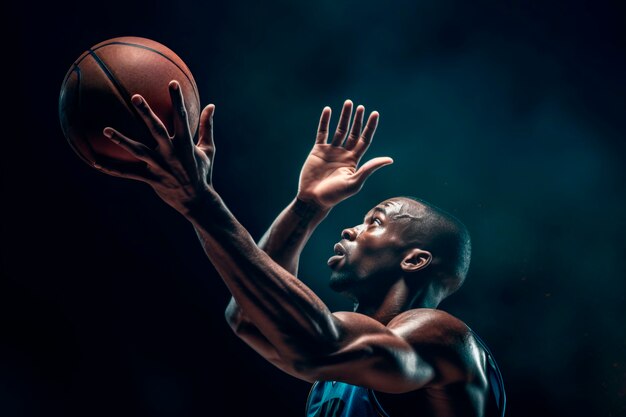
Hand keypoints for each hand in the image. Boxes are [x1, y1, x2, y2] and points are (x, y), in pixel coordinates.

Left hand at [93, 80, 216, 214]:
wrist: (197, 201)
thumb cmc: (203, 172)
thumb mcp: (208, 149)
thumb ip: (207, 127)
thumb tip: (211, 105)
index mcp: (186, 145)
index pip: (182, 118)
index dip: (177, 100)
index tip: (172, 83)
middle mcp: (172, 154)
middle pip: (157, 130)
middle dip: (146, 114)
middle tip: (135, 97)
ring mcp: (161, 167)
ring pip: (138, 151)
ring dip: (122, 141)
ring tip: (106, 130)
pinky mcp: (152, 179)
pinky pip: (129, 173)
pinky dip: (113, 169)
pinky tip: (96, 162)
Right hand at [296, 100, 392, 208]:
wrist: (313, 199)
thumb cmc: (335, 195)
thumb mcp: (355, 182)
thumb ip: (370, 168)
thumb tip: (389, 159)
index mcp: (354, 161)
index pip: (365, 140)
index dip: (370, 127)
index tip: (374, 114)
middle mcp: (344, 154)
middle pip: (353, 132)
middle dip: (357, 120)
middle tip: (361, 107)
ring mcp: (331, 151)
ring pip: (339, 130)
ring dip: (344, 117)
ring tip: (348, 103)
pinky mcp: (318, 150)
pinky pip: (322, 132)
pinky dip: (325, 121)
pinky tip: (328, 110)